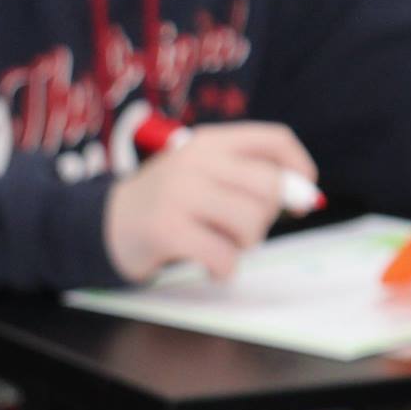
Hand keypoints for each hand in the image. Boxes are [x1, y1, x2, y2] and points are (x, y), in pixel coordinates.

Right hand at [105, 122, 317, 281]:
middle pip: (269, 186)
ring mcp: (179, 194)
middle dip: (267, 217)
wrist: (102, 226)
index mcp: (209, 142)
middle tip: (243, 230)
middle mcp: (195, 161)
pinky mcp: (167, 230)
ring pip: (251, 222)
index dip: (299, 169)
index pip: (274, 141)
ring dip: (246, 245)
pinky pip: (223, 255)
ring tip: (223, 246)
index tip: (302, 196)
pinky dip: (225, 268)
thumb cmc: (166, 205)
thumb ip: (249, 180)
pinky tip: (212, 267)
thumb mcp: (202, 176)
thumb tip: (308, 198)